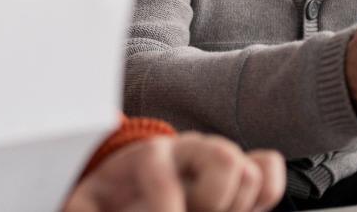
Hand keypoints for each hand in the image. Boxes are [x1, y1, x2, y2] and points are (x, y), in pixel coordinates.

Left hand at [63, 133, 284, 211]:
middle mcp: (189, 151)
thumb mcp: (87, 205)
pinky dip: (266, 195)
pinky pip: (269, 174)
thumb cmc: (108, 201)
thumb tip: (99, 209)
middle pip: (224, 156)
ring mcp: (217, 162)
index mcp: (148, 154)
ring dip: (235, 205)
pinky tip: (241, 211)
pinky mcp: (238, 178)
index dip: (163, 198)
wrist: (125, 191)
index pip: (162, 159)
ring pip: (250, 172)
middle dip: (212, 201)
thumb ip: (88, 208)